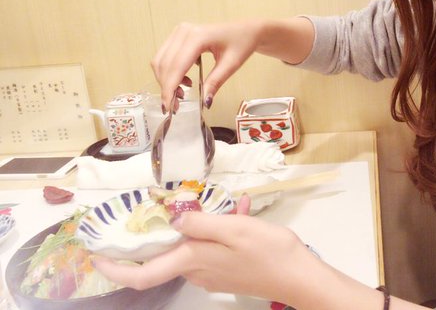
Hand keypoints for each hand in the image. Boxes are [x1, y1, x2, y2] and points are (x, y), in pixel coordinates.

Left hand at [93, 200, 319, 302]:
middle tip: (158, 205)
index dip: (116, 269)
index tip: (97, 256)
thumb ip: (201, 222)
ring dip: (200, 220)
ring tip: (221, 199)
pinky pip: (215, 243)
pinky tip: (241, 208)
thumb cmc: (268, 252)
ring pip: (193, 243)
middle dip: (160, 230)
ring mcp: (214, 270)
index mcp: (193, 260)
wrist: (299, 275)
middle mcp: (197, 269)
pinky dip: (222, 225)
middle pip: (166, 253)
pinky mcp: (229, 267)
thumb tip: (174, 218)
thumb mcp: (234, 230)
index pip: (143, 274)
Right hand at [152, 21, 262, 111]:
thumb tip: (204, 102)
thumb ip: (215, 82)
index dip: (169, 89)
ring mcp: (179, 32)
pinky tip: (185, 81)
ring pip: (160, 61)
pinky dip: (169, 73)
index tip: (168, 107)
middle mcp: (184, 31)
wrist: (246, 30)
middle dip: (166, 87)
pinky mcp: (178, 36)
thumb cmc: (242, 42)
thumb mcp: (231, 65)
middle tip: (176, 105)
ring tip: (183, 93)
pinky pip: (165, 56)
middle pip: (164, 64)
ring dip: (166, 81)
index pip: (176, 66)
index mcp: (197, 37)